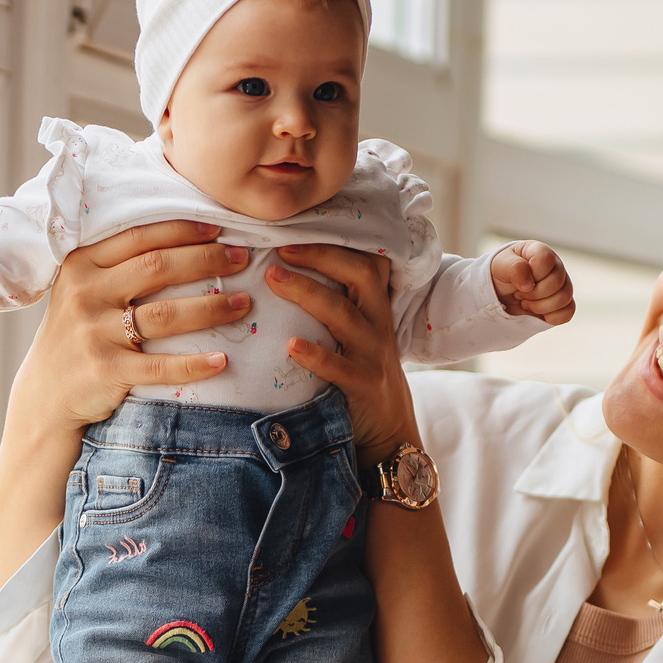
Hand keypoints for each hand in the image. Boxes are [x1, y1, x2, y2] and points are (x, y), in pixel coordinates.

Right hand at [0, 222, 251, 617]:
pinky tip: (222, 361)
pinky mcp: (107, 371)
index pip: (140, 237)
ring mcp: (95, 333)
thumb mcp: (81, 291)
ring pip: (166, 314)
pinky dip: (194, 364)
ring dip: (212, 308)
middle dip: (206, 260)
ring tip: (244, 304)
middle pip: (158, 267)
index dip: (183, 231)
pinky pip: (160, 366)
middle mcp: (85, 294)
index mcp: (81, 265)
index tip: (219, 228)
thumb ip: (115, 265)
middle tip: (242, 259)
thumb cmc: (75, 336)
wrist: (45, 395)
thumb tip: (181, 241)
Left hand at [269, 243, 418, 464]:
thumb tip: (288, 270)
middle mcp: (377, 325)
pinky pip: (338, 367)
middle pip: (357, 275)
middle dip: (319, 256)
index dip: (334, 242)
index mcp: (375, 308)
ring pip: (343, 314)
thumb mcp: (358, 336)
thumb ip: (338, 305)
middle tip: (279, 247)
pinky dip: (314, 354)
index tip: (296, 228)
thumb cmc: (362, 377)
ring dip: (306, 292)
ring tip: (272, 279)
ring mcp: (372, 356)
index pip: (365, 260)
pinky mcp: (364, 387)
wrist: (390, 434)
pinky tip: (289, 345)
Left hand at [490, 240, 575, 324]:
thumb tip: (529, 284)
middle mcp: (555, 266)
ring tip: (525, 303)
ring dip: (540, 306)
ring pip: (564, 298)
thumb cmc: (500, 274)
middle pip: (557, 282)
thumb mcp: (499, 265)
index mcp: (540, 252)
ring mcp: (562, 285)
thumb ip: (515, 268)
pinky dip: (550, 317)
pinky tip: (536, 313)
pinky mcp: (562, 304)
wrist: (499, 293)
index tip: (517, 282)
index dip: (532, 274)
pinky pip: (568, 312)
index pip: (546, 260)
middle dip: (534, 294)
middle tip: (519, 294)